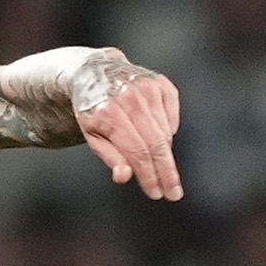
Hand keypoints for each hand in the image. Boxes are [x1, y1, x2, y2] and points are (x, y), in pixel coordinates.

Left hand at [71, 50, 182, 200]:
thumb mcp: (92, 136)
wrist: (94, 71)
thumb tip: (125, 177)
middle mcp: (130, 97)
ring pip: (165, 133)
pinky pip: (172, 118)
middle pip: (156, 144)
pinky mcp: (160, 83)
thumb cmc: (92, 109)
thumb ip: (110, 157)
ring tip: (159, 166)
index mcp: (109, 113)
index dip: (148, 176)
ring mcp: (147, 88)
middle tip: (174, 193)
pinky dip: (168, 132)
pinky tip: (157, 136)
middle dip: (166, 172)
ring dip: (164, 155)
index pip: (137, 152)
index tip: (156, 193)